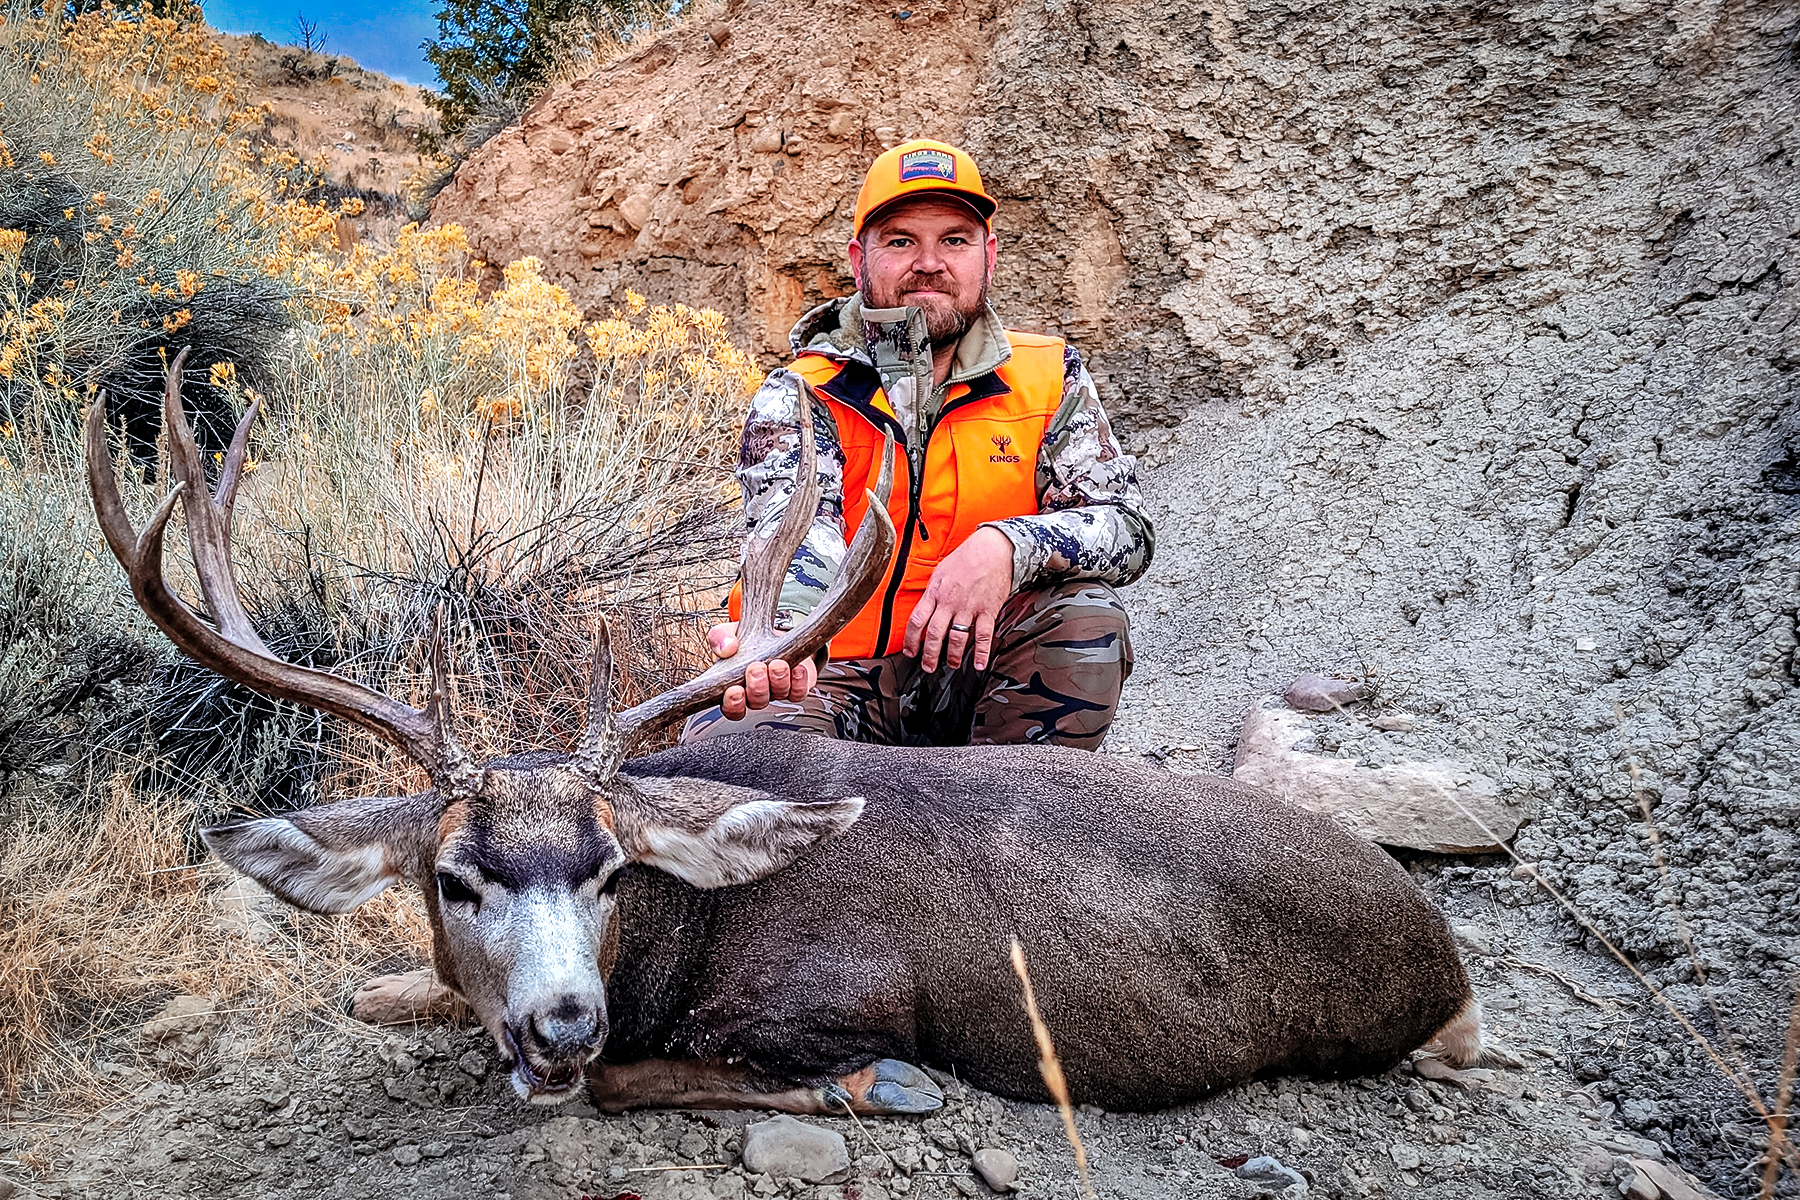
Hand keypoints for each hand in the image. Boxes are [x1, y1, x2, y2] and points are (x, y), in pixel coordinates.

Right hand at [707, 621, 817, 719]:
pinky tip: (797, 668)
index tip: (734, 690)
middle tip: (757, 668)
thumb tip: (726, 648)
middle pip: (757, 702)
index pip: (731, 708)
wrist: (773, 631)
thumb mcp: (728, 633)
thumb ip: (721, 638)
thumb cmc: (746, 639)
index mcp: (734, 686)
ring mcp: (777, 691)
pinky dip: (799, 681)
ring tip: (777, 664)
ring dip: (778, 681)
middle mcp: (756, 693)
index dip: (733, 704)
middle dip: (757, 686)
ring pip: (779, 696)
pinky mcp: (797, 685)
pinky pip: (800, 691)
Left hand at [904, 526, 1014, 672]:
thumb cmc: (967, 557)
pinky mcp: (988, 610)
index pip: (917, 620)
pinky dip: (981, 652)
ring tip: (952, 665)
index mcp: (935, 592)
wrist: (992, 548)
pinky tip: (979, 664)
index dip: (911, 640)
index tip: (910, 652)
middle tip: (928, 667)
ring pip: (957, 638)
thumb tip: (925, 610)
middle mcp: (950, 601)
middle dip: (929, 655)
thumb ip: (933, 592)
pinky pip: (983, 635)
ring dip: (953, 656)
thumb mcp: (940, 571)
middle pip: (934, 634)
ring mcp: (969, 607)